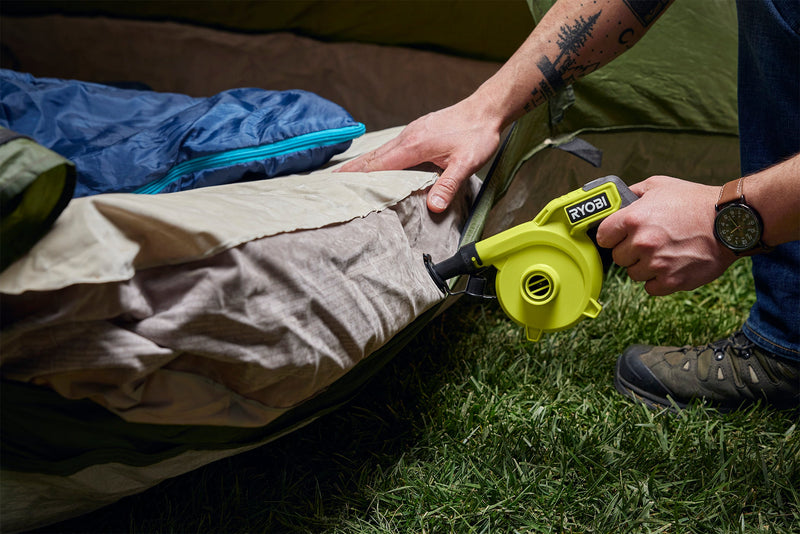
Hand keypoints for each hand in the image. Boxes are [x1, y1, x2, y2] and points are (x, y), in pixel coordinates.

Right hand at [338, 99, 503, 211]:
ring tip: (346, 176)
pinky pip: (390, 146)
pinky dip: (377, 156)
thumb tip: (434, 207)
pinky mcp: (417, 130)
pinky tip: (376, 163)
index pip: (378, 165)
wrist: (486, 109)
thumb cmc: (477, 135)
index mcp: (413, 146)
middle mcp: (407, 137)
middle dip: (352, 170)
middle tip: (331, 182)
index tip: (337, 185)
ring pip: (380, 150)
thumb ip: (448, 185)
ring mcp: (411, 132)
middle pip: (373, 157)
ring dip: (363, 163)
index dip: (358, 176)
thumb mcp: (466, 163)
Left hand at [596, 175, 736, 295]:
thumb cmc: (696, 202)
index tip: (619, 236)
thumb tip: (616, 200)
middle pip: (617, 257)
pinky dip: (658, 280)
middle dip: (629, 251)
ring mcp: (656, 263)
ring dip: (644, 266)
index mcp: (633, 218)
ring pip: (633, 273)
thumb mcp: (660, 186)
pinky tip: (670, 265)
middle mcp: (641, 242)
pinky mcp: (671, 281)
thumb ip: (632, 193)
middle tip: (648, 242)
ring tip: (663, 252)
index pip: (602, 236)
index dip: (611, 236)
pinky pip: (650, 287)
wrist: (730, 222)